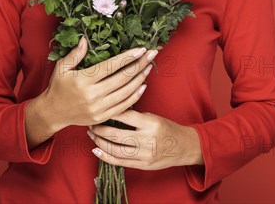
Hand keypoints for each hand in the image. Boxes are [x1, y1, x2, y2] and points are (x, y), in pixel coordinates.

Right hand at [42, 36, 157, 131]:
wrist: (53, 112)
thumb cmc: (59, 86)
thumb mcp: (62, 67)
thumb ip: (75, 54)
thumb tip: (85, 39)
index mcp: (83, 80)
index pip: (110, 66)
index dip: (127, 57)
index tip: (141, 49)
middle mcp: (93, 95)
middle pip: (122, 78)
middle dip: (139, 64)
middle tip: (152, 54)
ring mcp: (99, 108)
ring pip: (126, 92)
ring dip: (140, 79)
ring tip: (149, 67)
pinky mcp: (102, 117)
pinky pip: (123, 106)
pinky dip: (135, 96)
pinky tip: (143, 85)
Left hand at [86, 109, 202, 169]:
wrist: (183, 146)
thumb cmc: (166, 128)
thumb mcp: (153, 116)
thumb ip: (135, 116)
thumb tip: (113, 110)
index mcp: (150, 123)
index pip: (125, 116)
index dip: (110, 112)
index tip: (100, 108)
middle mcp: (147, 140)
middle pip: (116, 135)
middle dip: (100, 129)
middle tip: (91, 123)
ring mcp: (144, 154)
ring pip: (116, 150)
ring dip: (100, 142)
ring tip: (92, 134)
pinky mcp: (143, 165)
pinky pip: (121, 162)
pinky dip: (106, 157)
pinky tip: (96, 150)